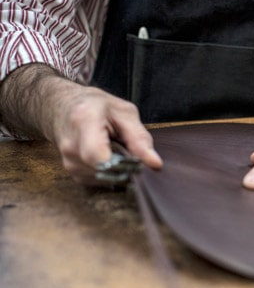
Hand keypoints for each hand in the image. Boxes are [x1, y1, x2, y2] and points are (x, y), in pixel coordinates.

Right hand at [0, 66, 162, 184]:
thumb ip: (139, 138)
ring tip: (115, 149)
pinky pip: (99, 180)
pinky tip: (107, 156)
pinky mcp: (72, 173)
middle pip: (105, 170)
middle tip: (129, 150)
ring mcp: (68, 162)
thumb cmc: (96, 106)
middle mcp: (71, 145)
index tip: (138, 162)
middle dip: (124, 166)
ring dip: (117, 169)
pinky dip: (109, 172)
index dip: (122, 165)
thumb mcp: (124, 113)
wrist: (64, 106)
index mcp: (84, 122)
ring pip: (105, 178)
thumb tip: (155, 164)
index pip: (99, 157)